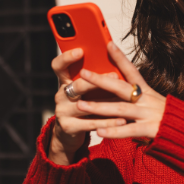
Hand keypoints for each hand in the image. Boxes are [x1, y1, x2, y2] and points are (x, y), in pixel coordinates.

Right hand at [49, 48, 126, 164]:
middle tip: (115, 76)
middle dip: (96, 81)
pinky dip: (108, 122)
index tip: (80, 50)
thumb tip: (117, 61)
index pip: (59, 65)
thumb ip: (97, 77)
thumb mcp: (88, 90)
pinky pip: (90, 123)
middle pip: (77, 85)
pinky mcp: (68, 127)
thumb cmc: (86, 104)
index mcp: (65, 81)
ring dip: (107, 103)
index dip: (66, 57)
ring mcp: (62, 112)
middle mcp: (60, 95)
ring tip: (124, 100)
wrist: (71, 133)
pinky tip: (122, 120)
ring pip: (85, 105)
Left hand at [75, 42, 166, 140]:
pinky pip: (128, 130)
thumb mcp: (153, 101)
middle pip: (121, 87)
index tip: (108, 44)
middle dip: (100, 80)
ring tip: (80, 104)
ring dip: (99, 106)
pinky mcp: (150, 129)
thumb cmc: (167, 116)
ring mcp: (148, 114)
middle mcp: (146, 100)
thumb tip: (115, 86)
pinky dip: (113, 131)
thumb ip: (136, 95)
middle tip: (83, 74)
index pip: (131, 70)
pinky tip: (98, 132)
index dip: (120, 57)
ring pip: (120, 109)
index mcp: (147, 91)